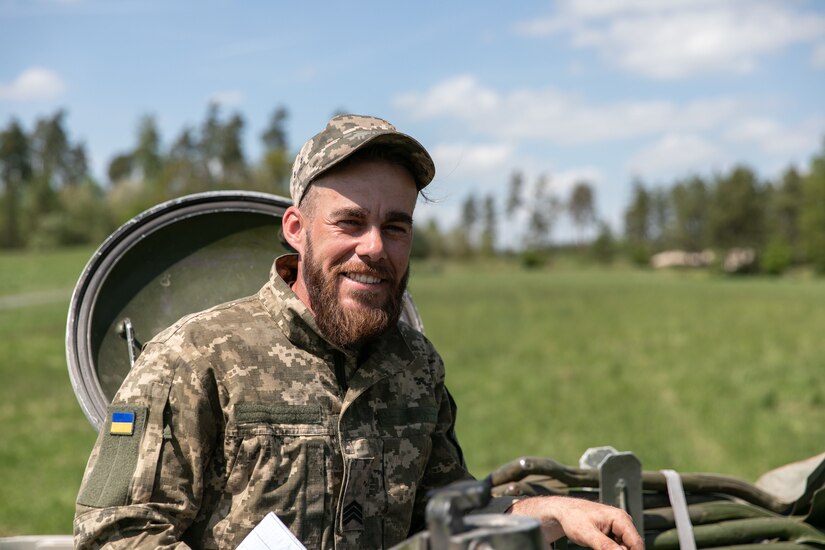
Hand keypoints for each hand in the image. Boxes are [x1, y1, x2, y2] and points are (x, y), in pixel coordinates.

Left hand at [508, 496, 643, 549]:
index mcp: (620, 518)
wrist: (563, 512)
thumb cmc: (573, 517)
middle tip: (601, 549)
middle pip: (632, 547)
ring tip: (598, 546)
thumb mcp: (588, 534)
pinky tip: (600, 548)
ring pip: (625, 548)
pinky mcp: (614, 534)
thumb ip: (605, 546)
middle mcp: (623, 522)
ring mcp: (619, 528)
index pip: (636, 543)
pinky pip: (618, 548)